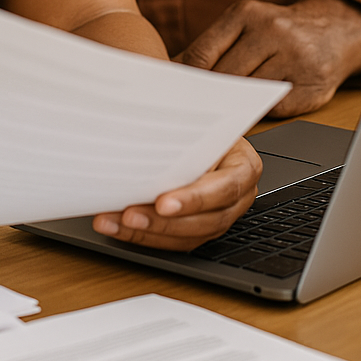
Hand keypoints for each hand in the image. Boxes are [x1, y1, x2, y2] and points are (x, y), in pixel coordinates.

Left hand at [91, 137, 260, 250]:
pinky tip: (119, 228)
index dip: (194, 199)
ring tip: (116, 223)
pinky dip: (144, 236)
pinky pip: (174, 241)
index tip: (163, 202)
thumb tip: (148, 129)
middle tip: (131, 216)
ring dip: (148, 233)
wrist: (206, 130)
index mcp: (244, 166)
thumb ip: (184, 131)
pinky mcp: (199, 228)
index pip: (225, 188)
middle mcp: (238, 197)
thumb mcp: (200, 119)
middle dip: (164, 222)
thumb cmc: (202, 123)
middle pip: (206, 220)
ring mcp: (220, 216)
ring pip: (188, 236)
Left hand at [176, 0, 360, 116]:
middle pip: (224, 77)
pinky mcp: (312, 85)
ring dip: (237, 104)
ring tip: (229, 107)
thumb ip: (211, 46)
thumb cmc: (276, 32)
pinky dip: (263, 110)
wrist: (334, 31)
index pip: (202, 53)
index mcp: (246, 14)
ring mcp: (295, 58)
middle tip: (198, 109)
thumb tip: (171, 70)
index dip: (187, 79)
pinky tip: (260, 105)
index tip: (176, 95)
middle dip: (211, 95)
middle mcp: (272, 31)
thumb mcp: (243, 24)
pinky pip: (274, 108)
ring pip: (249, 94)